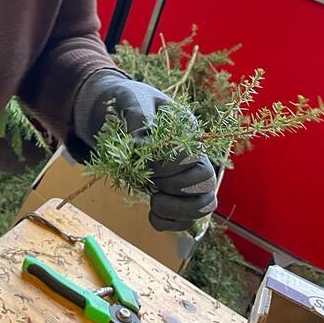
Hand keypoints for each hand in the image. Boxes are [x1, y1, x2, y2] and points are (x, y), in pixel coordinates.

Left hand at [73, 70, 217, 231]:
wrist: (118, 110)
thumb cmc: (127, 102)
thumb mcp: (129, 99)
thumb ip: (137, 116)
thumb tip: (139, 143)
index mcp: (187, 129)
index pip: (193, 155)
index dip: (169, 163)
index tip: (143, 160)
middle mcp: (194, 154)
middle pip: (206, 181)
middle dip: (175, 185)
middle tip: (150, 179)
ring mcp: (187, 176)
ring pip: (204, 205)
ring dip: (179, 210)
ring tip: (153, 201)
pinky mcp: (176, 194)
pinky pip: (186, 219)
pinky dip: (171, 222)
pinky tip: (152, 213)